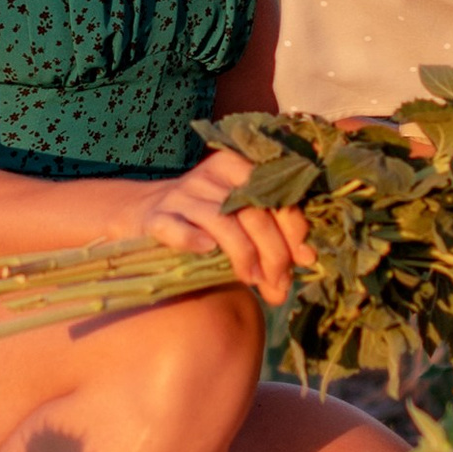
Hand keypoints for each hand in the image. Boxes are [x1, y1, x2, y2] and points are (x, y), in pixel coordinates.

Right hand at [128, 146, 308, 305]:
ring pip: (222, 221)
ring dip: (243, 255)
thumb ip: (272, 238)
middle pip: (252, 211)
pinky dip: (194, 240)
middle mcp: (209, 177)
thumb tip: (310, 264)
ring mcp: (181, 196)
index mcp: (236, 168)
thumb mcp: (239, 219)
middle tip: (279, 283)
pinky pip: (176, 228)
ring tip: (253, 280)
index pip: (275, 194)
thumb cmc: (203, 221)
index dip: (294, 229)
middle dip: (274, 252)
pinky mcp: (156, 218)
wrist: (142, 214)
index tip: (304, 259)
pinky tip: (207, 252)